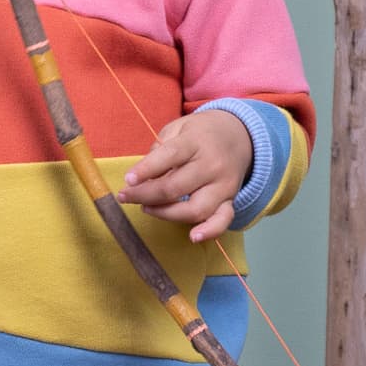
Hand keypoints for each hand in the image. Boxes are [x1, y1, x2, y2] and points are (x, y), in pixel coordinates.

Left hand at [118, 109, 252, 241]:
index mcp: (196, 142)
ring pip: (195, 209)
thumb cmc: (199, 134)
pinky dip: (210, 231)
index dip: (146, 170)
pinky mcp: (230, 199)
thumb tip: (142, 177)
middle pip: (175, 187)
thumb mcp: (178, 128)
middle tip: (125, 197)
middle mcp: (212, 164)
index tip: (128, 180)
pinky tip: (193, 237)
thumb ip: (159, 150)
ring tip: (146, 208)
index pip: (169, 156)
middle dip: (145, 196)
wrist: (240, 136)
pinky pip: (223, 220)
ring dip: (166, 214)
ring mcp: (223, 184)